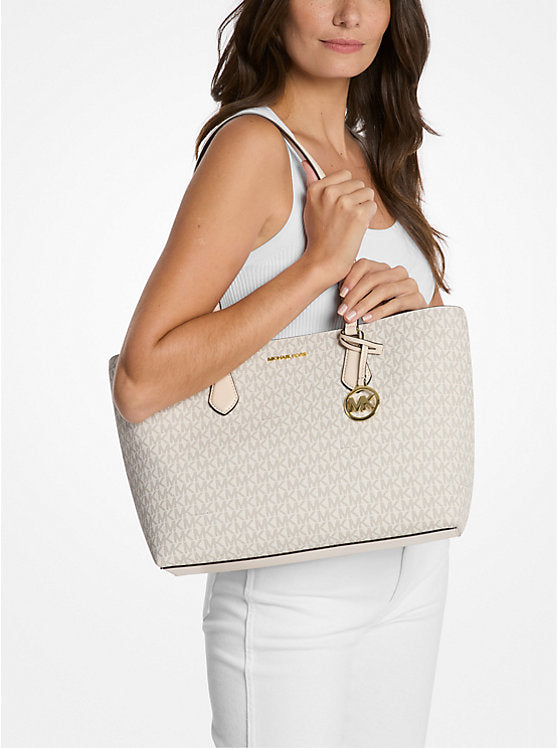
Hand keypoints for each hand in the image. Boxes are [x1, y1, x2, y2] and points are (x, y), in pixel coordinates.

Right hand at [300, 160, 377, 281]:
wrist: (324, 261)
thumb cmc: (319, 237)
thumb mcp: (310, 207)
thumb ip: (312, 183)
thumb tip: (306, 163)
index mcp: (317, 188)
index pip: (344, 175)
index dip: (345, 191)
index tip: (338, 207)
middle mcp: (329, 193)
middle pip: (358, 183)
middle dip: (355, 199)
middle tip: (344, 218)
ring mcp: (344, 203)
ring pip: (368, 193)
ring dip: (363, 207)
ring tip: (350, 222)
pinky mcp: (358, 214)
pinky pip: (373, 206)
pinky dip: (368, 218)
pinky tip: (356, 228)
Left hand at [336, 259, 426, 322]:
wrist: (411, 324)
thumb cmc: (386, 311)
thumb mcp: (369, 300)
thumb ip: (357, 292)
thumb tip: (338, 294)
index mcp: (384, 269)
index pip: (365, 265)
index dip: (350, 278)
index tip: (340, 294)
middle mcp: (398, 273)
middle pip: (372, 278)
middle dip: (354, 296)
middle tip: (343, 311)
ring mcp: (409, 284)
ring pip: (383, 290)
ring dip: (364, 305)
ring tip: (352, 317)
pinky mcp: (417, 298)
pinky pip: (396, 303)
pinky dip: (379, 312)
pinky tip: (368, 319)